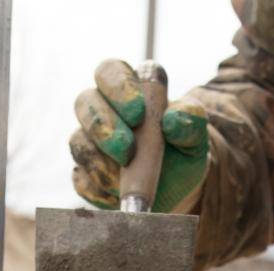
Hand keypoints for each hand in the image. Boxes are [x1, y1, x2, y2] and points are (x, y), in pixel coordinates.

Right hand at [71, 59, 208, 213]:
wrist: (176, 188)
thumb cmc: (183, 151)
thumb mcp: (195, 135)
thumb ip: (190, 121)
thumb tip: (173, 120)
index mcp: (128, 87)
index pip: (110, 71)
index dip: (119, 87)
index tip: (138, 111)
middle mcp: (102, 109)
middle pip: (85, 103)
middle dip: (104, 126)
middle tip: (128, 150)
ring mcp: (89, 142)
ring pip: (79, 142)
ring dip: (100, 161)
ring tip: (124, 180)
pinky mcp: (85, 174)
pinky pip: (82, 180)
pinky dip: (99, 189)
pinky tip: (117, 196)